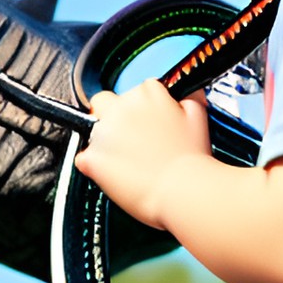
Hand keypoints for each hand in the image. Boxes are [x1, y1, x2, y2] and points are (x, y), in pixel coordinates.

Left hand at [74, 80, 210, 229]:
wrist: (181, 191)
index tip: (147, 123)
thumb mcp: (198, 116)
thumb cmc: (191, 160)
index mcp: (146, 94)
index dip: (141, 109)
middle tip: (130, 140)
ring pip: (93, 130)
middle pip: (104, 102)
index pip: (135, 91)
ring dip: (105, 142)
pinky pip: (84, 158)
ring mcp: (103, 133)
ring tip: (127, 162)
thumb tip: (181, 93)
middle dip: (112, 116)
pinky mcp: (92, 158)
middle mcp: (121, 108)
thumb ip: (187, 97)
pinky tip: (115, 174)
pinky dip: (94, 166)